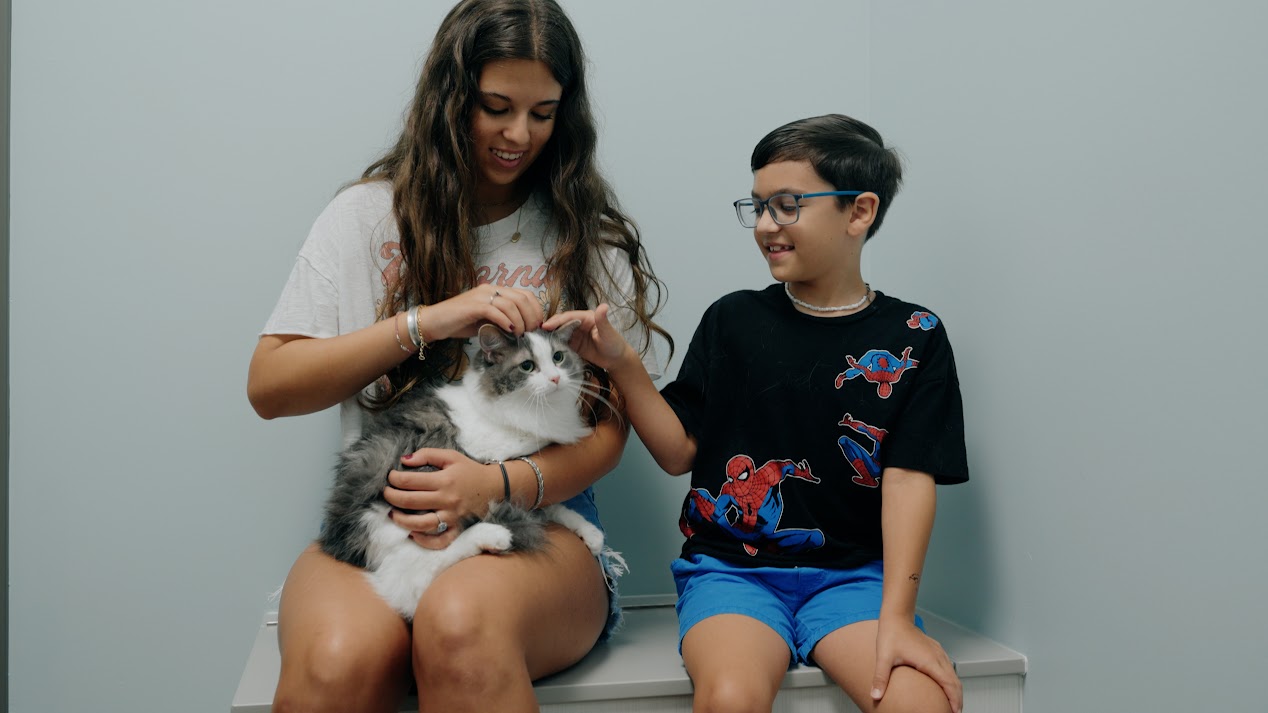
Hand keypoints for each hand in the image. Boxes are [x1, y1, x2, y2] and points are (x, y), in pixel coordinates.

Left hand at [383, 448, 503, 549]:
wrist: (495, 487)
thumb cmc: (470, 471)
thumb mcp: (451, 456)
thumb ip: (427, 454)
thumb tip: (404, 460)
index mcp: (445, 480)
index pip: (410, 481)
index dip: (394, 479)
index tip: (390, 477)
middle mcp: (447, 500)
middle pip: (410, 502)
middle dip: (392, 497)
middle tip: (386, 493)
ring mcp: (452, 517)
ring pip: (421, 524)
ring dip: (401, 520)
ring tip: (393, 514)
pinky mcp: (457, 528)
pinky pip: (439, 541)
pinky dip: (424, 540)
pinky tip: (413, 534)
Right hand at [418, 285, 543, 341]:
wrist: (435, 322)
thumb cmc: (460, 323)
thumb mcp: (487, 320)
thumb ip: (503, 320)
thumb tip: (522, 330)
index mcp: (496, 290)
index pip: (526, 294)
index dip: (536, 310)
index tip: (538, 326)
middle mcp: (490, 289)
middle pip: (522, 298)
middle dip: (532, 317)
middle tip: (532, 332)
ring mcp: (482, 296)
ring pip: (511, 305)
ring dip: (520, 322)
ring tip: (521, 334)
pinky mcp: (473, 306)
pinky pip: (496, 311)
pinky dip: (506, 322)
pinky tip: (510, 331)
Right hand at [543, 304, 631, 370]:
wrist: (616, 360)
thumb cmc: (614, 344)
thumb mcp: (608, 333)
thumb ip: (603, 320)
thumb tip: (603, 306)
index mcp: (586, 317)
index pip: (568, 316)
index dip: (557, 320)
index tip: (546, 326)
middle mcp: (579, 324)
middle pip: (561, 323)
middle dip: (549, 327)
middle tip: (536, 333)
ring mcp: (575, 335)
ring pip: (559, 332)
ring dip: (549, 335)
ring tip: (536, 340)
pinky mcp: (573, 345)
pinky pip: (561, 343)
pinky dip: (553, 344)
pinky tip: (544, 347)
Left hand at [872, 618, 961, 712]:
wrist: (896, 617)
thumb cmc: (891, 634)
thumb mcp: (884, 657)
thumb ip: (880, 678)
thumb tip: (875, 696)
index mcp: (930, 660)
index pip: (949, 684)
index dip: (954, 700)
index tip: (955, 712)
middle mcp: (938, 657)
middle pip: (955, 682)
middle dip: (958, 700)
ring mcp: (938, 653)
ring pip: (953, 675)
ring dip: (955, 691)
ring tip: (951, 706)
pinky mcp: (936, 651)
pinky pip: (949, 668)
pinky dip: (951, 681)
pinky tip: (945, 688)